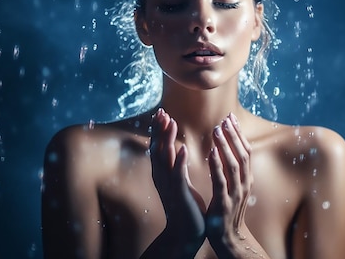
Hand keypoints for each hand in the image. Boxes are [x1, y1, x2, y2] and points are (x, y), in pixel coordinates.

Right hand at [149, 108, 205, 246]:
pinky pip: (178, 175)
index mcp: (164, 174)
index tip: (162, 113)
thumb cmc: (186, 206)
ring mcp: (169, 186)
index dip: (159, 130)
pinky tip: (183, 148)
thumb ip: (177, 167)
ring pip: (165, 158)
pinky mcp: (179, 194)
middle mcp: (162, 178)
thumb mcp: (179, 182)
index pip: (159, 147)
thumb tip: (178, 150)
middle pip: (157, 149)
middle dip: (159, 130)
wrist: (186, 233)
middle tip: (162, 111)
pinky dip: (179, 161)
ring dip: (167, 139)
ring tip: (171, 122)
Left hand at [206, 113, 255, 253]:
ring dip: (226, 145)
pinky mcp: (224, 203)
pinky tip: (211, 152)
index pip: (246, 151)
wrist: (229, 238)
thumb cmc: (228, 210)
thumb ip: (232, 169)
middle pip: (243, 154)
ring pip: (234, 165)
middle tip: (224, 118)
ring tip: (217, 130)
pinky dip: (217, 165)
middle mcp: (244, 184)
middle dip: (234, 135)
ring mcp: (235, 194)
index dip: (238, 134)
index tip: (230, 117)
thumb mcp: (234, 187)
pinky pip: (221, 181)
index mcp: (246, 178)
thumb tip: (229, 147)